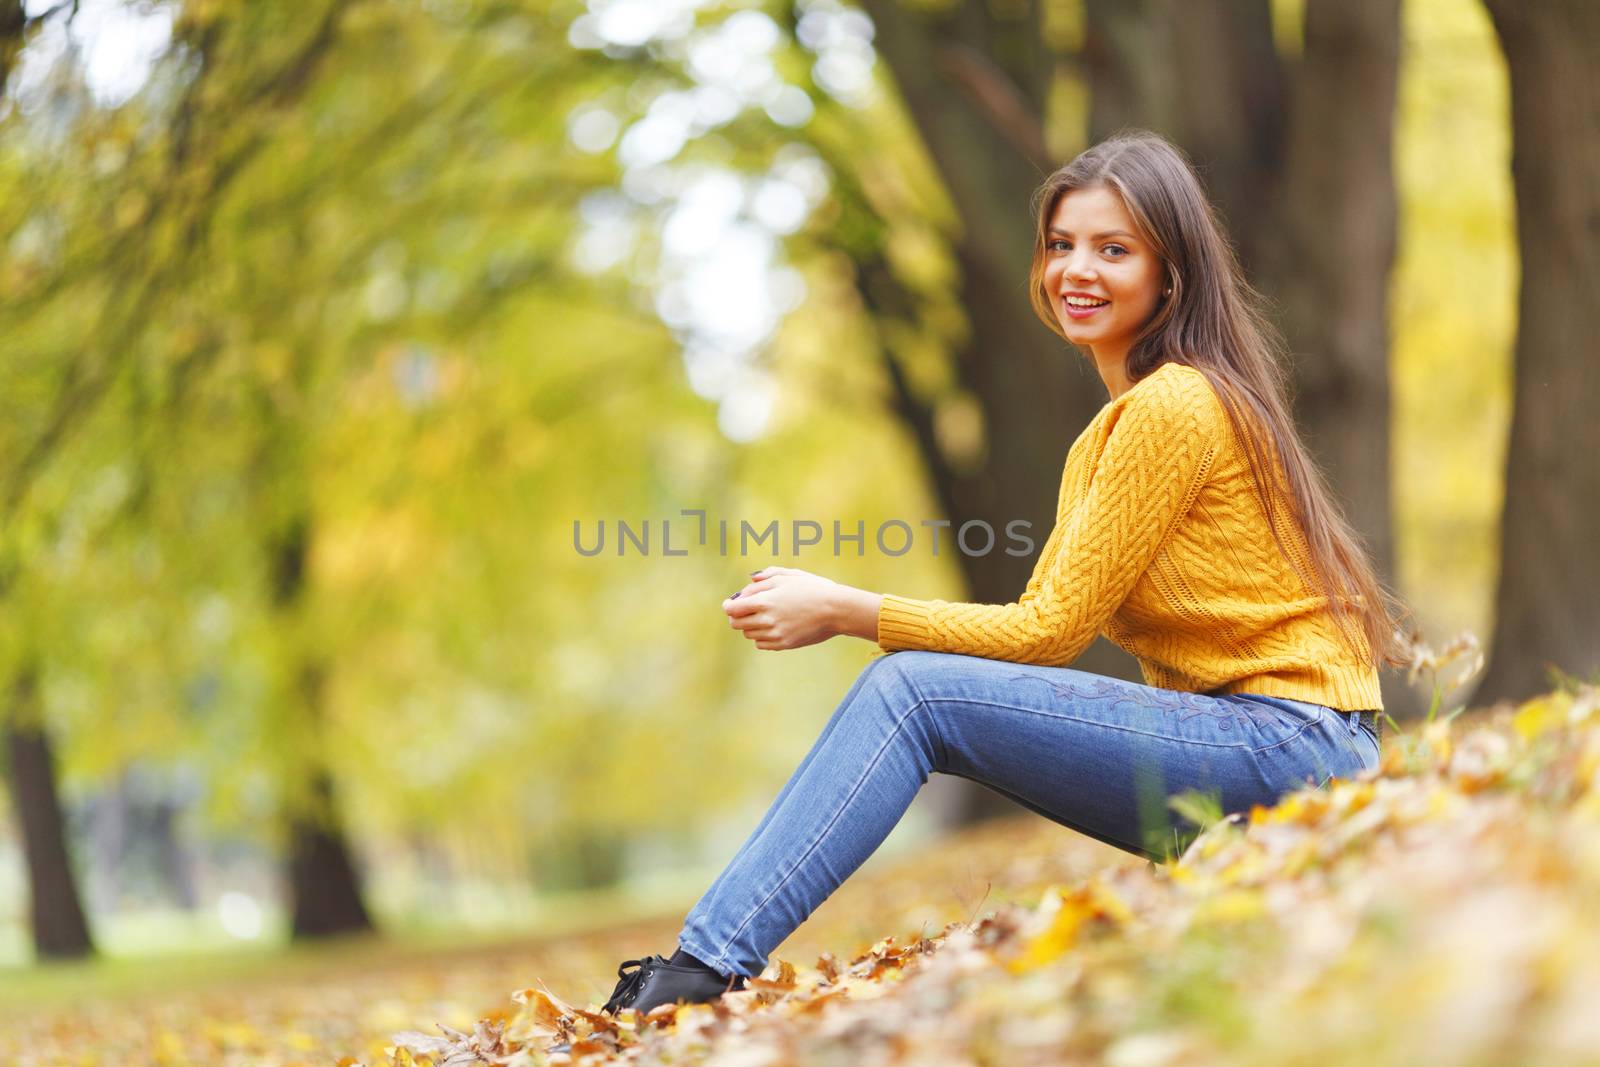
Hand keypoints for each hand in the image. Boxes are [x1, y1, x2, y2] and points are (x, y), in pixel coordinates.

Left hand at [723, 566, 841, 650]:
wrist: (835, 610)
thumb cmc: (813, 588)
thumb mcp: (789, 575)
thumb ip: (765, 577)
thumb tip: (750, 581)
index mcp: (764, 601)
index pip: (732, 609)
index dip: (729, 606)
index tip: (730, 604)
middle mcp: (766, 620)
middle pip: (736, 624)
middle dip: (738, 617)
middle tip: (746, 611)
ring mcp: (775, 634)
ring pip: (749, 634)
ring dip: (751, 626)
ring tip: (766, 616)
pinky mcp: (783, 644)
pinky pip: (761, 644)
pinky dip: (762, 636)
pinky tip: (773, 627)